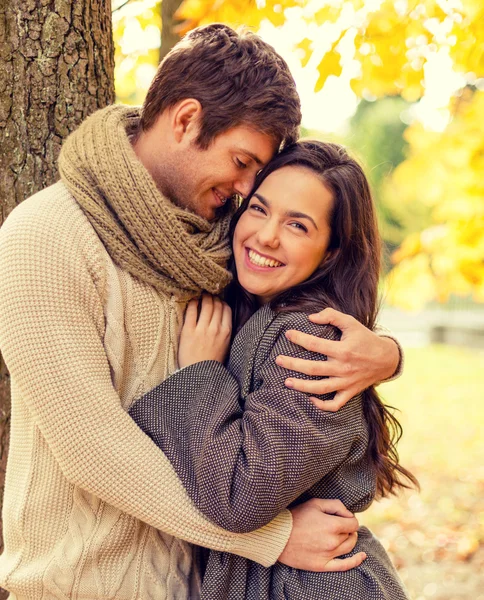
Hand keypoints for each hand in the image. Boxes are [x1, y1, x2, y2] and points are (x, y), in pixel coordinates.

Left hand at [178, 294, 231, 368]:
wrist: (199, 374)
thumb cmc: (212, 360)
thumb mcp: (225, 345)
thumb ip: (225, 330)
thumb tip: (222, 315)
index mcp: (226, 332)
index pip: (226, 309)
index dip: (221, 302)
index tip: (217, 301)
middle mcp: (215, 328)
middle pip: (216, 305)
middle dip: (212, 297)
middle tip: (208, 295)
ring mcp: (202, 329)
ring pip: (206, 305)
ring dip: (204, 298)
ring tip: (201, 296)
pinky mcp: (189, 331)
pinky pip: (191, 311)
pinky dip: (192, 303)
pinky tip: (192, 302)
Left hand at [277, 308, 399, 411]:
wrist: (387, 359)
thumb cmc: (365, 339)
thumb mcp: (351, 322)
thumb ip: (331, 316)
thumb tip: (311, 317)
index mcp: (342, 350)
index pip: (315, 345)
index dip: (299, 338)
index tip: (287, 334)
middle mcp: (343, 368)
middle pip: (313, 369)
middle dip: (293, 365)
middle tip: (278, 360)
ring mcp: (346, 382)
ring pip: (321, 388)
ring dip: (302, 387)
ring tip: (287, 382)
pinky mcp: (350, 392)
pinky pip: (335, 404)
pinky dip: (323, 405)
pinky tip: (310, 400)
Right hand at [278, 498, 365, 571]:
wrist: (278, 536)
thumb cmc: (296, 517)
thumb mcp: (315, 503)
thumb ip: (336, 505)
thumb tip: (348, 514)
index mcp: (332, 525)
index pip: (353, 523)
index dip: (349, 518)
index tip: (341, 516)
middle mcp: (333, 542)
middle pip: (351, 534)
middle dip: (347, 528)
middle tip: (337, 524)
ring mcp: (328, 555)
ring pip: (349, 547)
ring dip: (349, 539)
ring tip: (342, 534)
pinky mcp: (322, 565)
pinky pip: (344, 565)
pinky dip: (355, 561)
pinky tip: (362, 556)